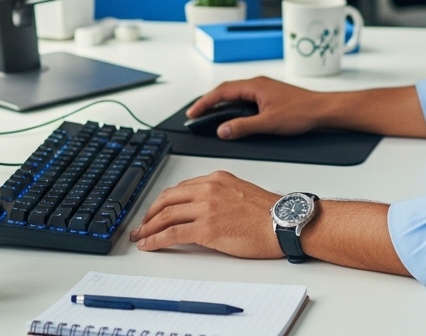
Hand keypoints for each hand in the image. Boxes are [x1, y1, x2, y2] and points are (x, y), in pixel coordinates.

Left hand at [129, 171, 283, 257]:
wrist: (284, 223)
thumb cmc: (269, 213)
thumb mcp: (239, 193)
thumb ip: (218, 196)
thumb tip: (202, 211)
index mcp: (216, 179)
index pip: (179, 188)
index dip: (162, 202)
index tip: (155, 211)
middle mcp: (208, 189)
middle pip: (167, 199)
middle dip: (150, 214)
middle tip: (142, 225)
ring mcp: (206, 208)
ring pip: (165, 216)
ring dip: (148, 228)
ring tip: (141, 237)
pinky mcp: (206, 228)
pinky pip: (172, 234)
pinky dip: (156, 240)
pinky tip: (150, 245)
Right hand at [187, 77, 330, 138]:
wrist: (324, 110)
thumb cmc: (303, 112)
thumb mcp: (269, 123)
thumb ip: (243, 127)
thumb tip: (223, 130)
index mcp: (255, 86)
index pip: (222, 92)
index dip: (205, 102)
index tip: (193, 113)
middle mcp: (258, 84)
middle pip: (226, 91)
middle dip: (209, 102)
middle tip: (196, 115)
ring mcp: (265, 90)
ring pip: (236, 95)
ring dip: (222, 104)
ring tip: (210, 116)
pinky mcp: (270, 97)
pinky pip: (246, 100)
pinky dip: (234, 107)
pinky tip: (234, 117)